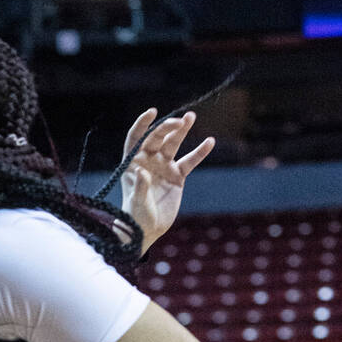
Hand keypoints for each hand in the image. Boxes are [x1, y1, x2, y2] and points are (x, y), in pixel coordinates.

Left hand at [121, 109, 213, 252]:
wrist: (147, 230)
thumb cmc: (135, 216)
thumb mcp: (137, 202)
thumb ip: (139, 187)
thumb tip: (142, 171)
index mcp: (132, 163)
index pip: (135, 138)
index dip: (142, 124)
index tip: (152, 112)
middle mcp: (147, 161)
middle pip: (157, 138)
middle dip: (167, 128)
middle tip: (181, 120)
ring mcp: (163, 167)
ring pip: (173, 145)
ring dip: (181, 131)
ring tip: (191, 117)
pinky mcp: (177, 177)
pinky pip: (189, 161)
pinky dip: (199, 152)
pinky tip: (209, 141)